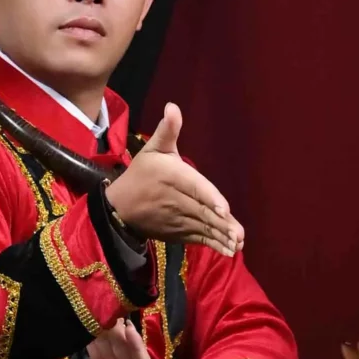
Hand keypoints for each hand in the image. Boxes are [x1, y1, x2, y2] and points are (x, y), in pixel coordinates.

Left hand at [64, 319, 193, 358]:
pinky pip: (140, 358)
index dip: (80, 334)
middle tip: (86, 301)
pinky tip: (128, 330)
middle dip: (97, 324)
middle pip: (105, 341)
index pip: (89, 349)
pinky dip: (134, 344)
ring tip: (107, 307)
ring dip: (115, 328)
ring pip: (122, 344)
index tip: (67, 316)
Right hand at [104, 103, 243, 257]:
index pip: (193, 186)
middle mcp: (175, 199)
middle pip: (201, 211)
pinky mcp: (177, 232)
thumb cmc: (142, 174)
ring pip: (201, 227)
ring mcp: (176, 219)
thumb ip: (168, 130)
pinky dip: (212, 245)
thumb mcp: (152, 149)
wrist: (120, 207)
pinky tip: (229, 251)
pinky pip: (197, 238)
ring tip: (237, 243)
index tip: (223, 209)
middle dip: (220, 223)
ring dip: (220, 236)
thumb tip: (173, 106)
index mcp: (172, 176)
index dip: (209, 197)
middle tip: (238, 233)